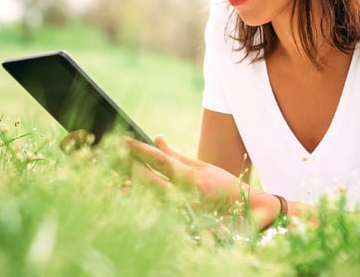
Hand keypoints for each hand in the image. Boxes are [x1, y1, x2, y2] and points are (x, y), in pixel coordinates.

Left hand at [126, 135, 247, 211]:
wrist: (245, 211)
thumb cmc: (224, 185)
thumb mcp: (202, 166)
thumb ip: (176, 155)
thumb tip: (157, 138)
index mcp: (192, 179)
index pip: (160, 161)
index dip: (140, 150)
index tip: (123, 141)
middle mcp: (184, 196)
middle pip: (148, 180)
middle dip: (130, 166)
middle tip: (115, 153)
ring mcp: (180, 211)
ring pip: (148, 195)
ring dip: (133, 181)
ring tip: (118, 167)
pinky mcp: (178, 221)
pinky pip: (156, 206)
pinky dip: (143, 195)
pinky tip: (131, 186)